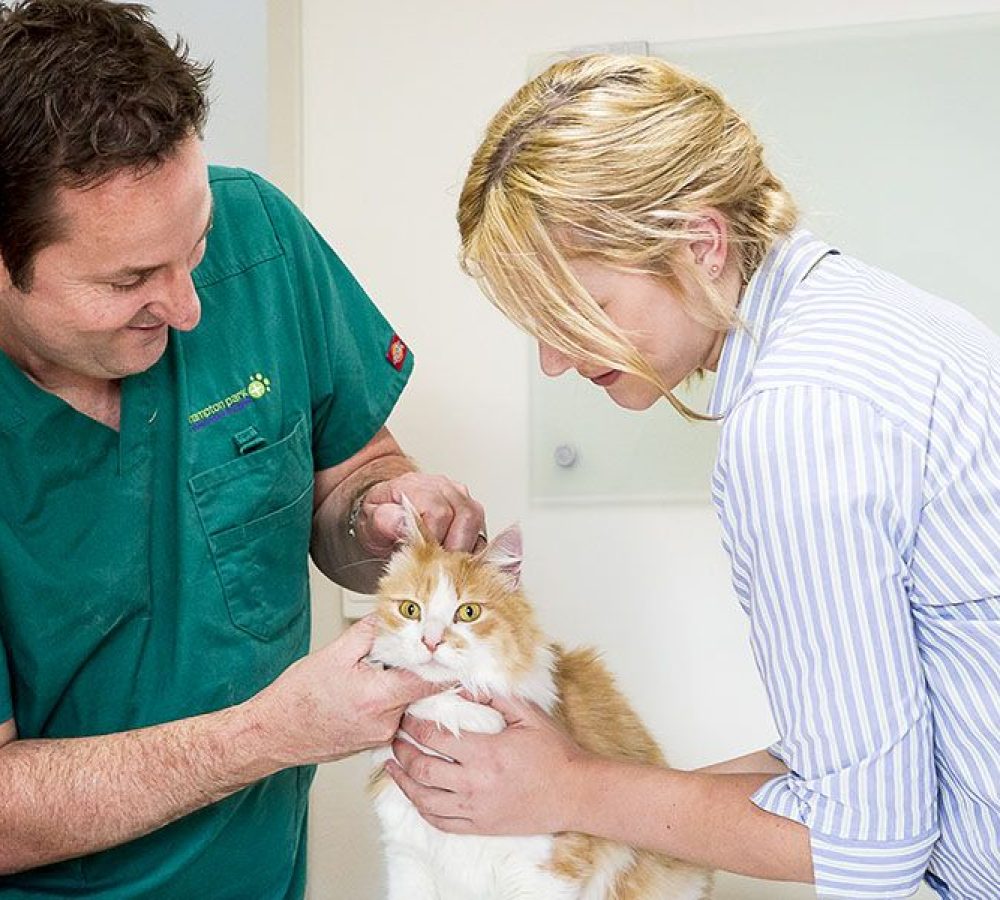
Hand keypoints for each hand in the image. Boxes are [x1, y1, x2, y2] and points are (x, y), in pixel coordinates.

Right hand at [248, 616, 445, 767]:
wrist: (273, 733)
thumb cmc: (296, 697)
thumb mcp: (335, 653)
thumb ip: (370, 632)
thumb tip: (393, 615)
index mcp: (378, 698)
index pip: (429, 681)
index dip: (442, 662)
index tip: (453, 649)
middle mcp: (384, 723)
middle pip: (420, 691)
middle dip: (417, 669)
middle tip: (406, 652)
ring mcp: (381, 736)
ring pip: (407, 703)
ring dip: (400, 685)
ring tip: (375, 673)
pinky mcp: (375, 741)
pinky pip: (394, 715)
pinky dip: (389, 699)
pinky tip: (368, 690)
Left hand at [356, 472, 485, 553]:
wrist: (388, 512)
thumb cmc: (382, 518)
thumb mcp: (371, 522)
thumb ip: (384, 521)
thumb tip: (402, 522)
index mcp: (418, 486)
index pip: (439, 512)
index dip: (435, 540)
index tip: (425, 559)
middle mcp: (444, 487)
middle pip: (466, 516)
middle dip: (454, 548)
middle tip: (439, 567)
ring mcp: (461, 497)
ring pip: (477, 523)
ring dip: (465, 549)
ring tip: (446, 564)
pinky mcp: (472, 511)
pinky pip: (482, 531)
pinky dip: (471, 549)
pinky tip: (456, 561)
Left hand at [385, 694, 589, 834]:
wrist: (575, 792)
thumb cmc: (555, 752)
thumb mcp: (527, 714)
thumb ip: (494, 696)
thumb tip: (465, 685)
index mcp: (485, 752)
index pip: (434, 738)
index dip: (414, 726)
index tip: (407, 717)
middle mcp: (475, 783)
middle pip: (422, 768)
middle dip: (402, 751)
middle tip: (395, 738)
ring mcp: (476, 809)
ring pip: (425, 799)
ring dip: (403, 782)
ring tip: (393, 767)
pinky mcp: (481, 826)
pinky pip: (441, 822)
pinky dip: (422, 809)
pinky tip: (415, 796)